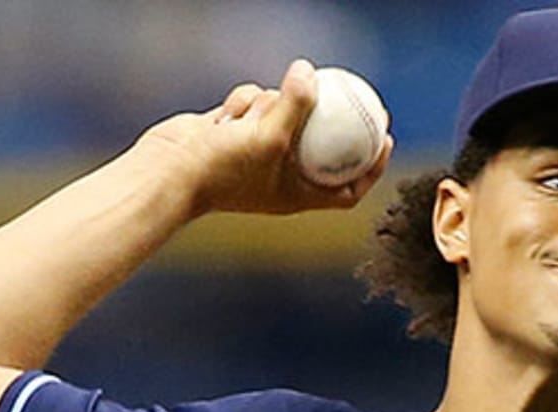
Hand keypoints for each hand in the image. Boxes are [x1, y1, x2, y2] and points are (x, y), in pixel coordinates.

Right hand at [135, 60, 393, 217]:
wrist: (172, 172)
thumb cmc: (224, 168)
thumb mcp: (269, 135)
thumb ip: (295, 105)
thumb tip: (309, 70)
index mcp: (299, 195)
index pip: (347, 189)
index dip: (371, 168)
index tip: (385, 140)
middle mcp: (283, 176)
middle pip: (321, 146)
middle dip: (336, 121)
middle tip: (357, 94)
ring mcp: (260, 153)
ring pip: (284, 114)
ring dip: (272, 105)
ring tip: (252, 116)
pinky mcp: (238, 132)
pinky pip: (255, 105)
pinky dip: (245, 103)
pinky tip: (228, 115)